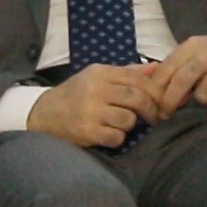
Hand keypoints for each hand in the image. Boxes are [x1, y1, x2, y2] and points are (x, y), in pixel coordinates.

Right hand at [27, 63, 165, 147]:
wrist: (42, 114)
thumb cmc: (77, 94)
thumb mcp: (99, 77)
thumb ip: (129, 73)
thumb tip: (158, 68)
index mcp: (101, 73)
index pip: (139, 80)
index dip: (157, 92)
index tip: (163, 102)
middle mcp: (96, 89)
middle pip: (138, 99)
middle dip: (151, 110)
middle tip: (154, 118)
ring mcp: (90, 111)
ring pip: (129, 119)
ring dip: (131, 125)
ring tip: (121, 124)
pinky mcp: (87, 131)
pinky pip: (117, 137)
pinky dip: (117, 138)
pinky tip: (109, 134)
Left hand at [154, 29, 206, 116]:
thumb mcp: (195, 51)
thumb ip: (176, 67)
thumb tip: (155, 93)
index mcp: (191, 47)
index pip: (165, 70)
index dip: (156, 91)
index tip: (153, 105)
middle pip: (181, 82)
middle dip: (170, 103)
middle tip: (166, 115)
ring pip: (202, 96)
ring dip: (201, 102)